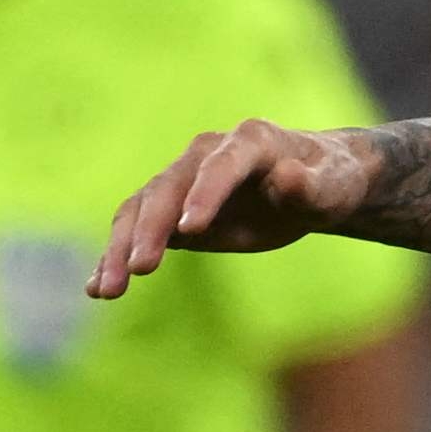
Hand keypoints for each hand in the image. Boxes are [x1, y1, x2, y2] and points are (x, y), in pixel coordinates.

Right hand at [89, 121, 376, 297]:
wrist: (313, 181)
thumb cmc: (329, 181)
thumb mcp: (332, 187)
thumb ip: (310, 186)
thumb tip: (289, 177)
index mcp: (250, 141)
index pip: (221, 165)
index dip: (205, 194)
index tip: (190, 231)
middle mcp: (207, 154)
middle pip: (167, 188)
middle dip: (149, 229)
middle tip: (139, 271)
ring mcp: (184, 179)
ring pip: (141, 209)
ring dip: (120, 248)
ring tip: (106, 290)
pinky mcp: (173, 208)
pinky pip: (137, 228)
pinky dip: (117, 256)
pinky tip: (98, 288)